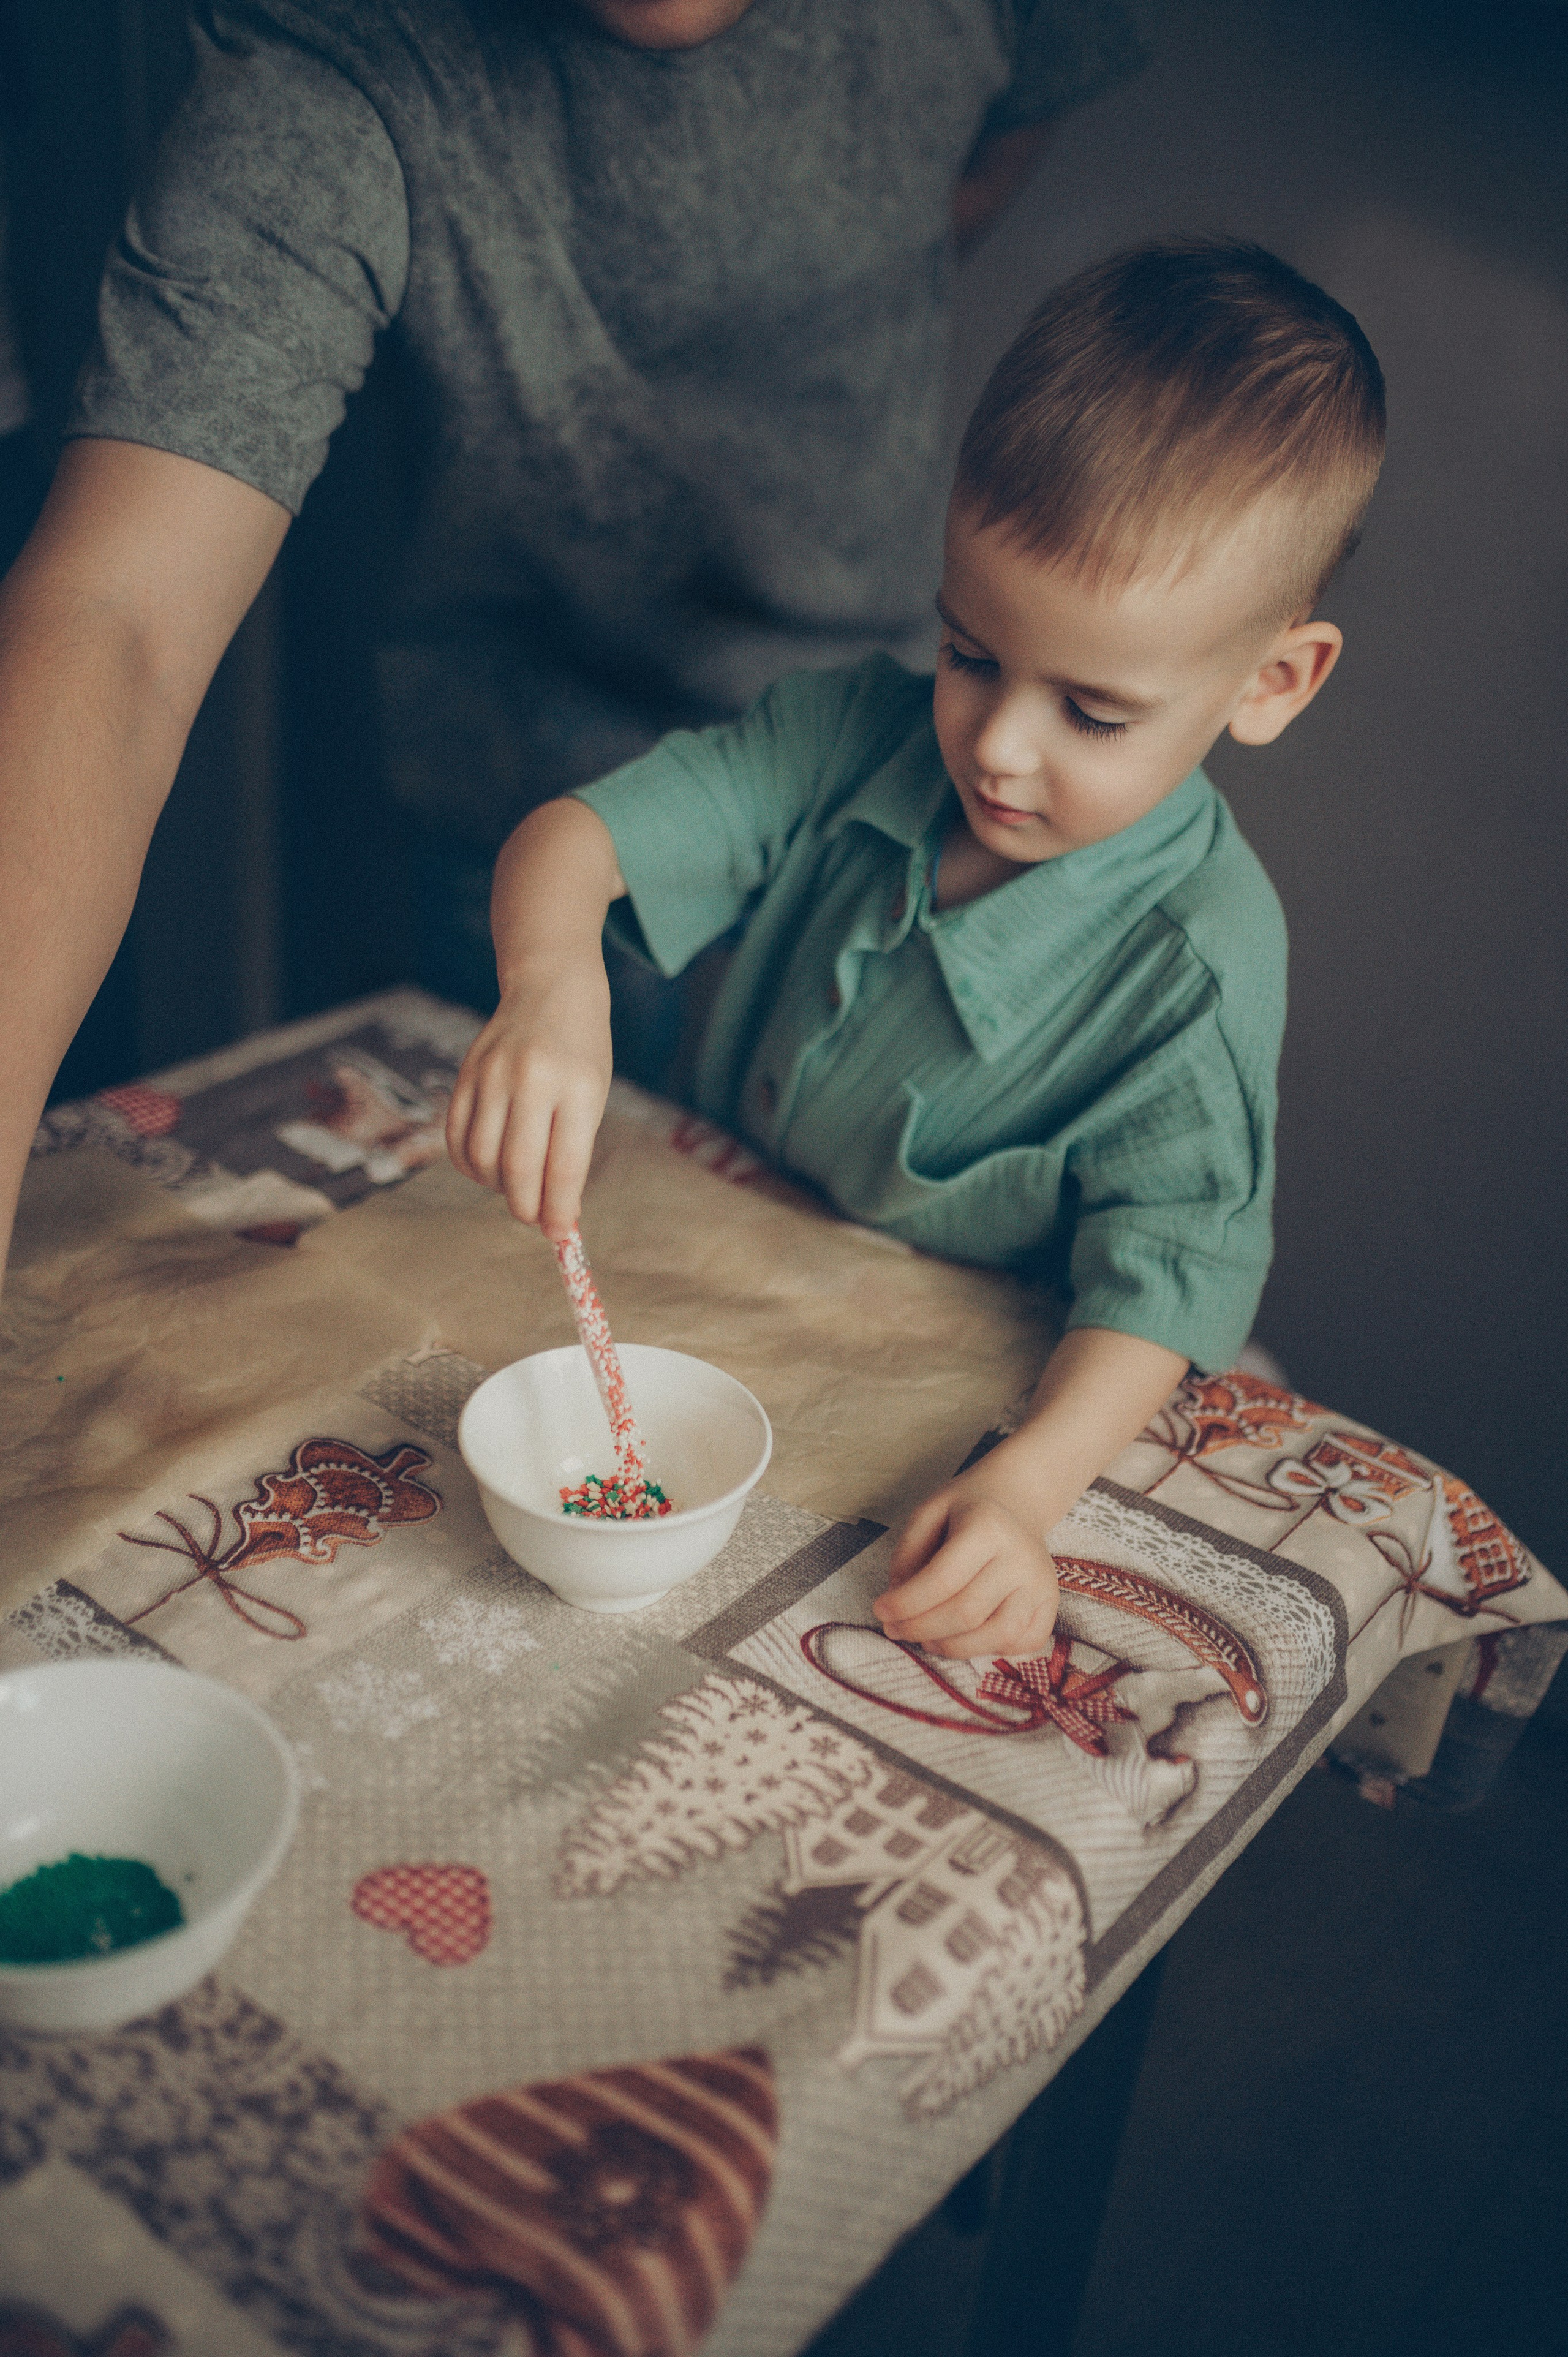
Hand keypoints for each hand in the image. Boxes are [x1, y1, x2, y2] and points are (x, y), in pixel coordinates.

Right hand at [445, 951, 612, 1236]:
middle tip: (535, 1218)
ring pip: (482, 1158)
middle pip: (518, 1167)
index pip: (564, 1165)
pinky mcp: (465, 1075)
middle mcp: (531, 1079)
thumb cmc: (580, 1053)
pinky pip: (456, 1138)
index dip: (559, 1209)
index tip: (560, 1236)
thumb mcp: (592, 1097)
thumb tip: (555, 1217)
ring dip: (497, 1187)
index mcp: (577, 1087)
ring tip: (515, 1184)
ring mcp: (492, 1075)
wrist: (550, 990)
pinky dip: (470, 1165)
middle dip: (527, 1207)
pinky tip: (488, 1167)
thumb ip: (571, 1153)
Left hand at [873, 1476, 1058, 1661]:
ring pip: (996, 1636)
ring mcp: (1041, 1584)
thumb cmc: (966, 1509)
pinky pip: (1021, 1644)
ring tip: (924, 1638)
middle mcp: (1021, 1558)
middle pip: (966, 1613)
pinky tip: (962, 1638)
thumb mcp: (928, 1512)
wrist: (1015, 1502)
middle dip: (920, 1628)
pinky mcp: (1050, 1604)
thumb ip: (908, 1553)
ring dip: (952, 1647)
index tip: (880, 1610)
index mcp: (989, 1527)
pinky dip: (988, 1650)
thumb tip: (900, 1599)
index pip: (943, 1579)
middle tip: (895, 1629)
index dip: (907, 1603)